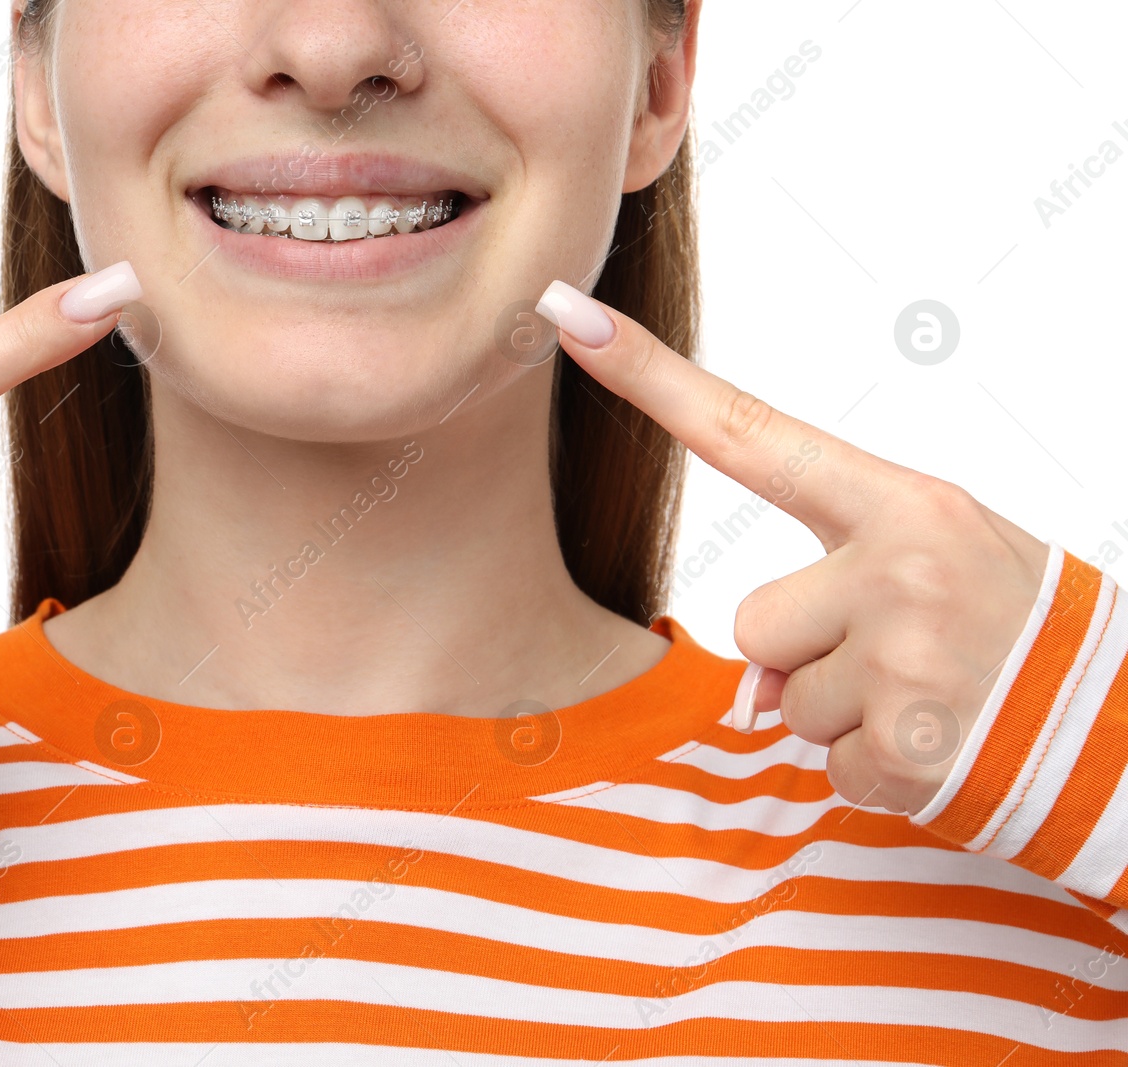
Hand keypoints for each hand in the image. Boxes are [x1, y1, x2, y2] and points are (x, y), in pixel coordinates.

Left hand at [537, 281, 1051, 814]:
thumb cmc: (1020, 633)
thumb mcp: (939, 570)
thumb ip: (832, 594)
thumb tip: (755, 695)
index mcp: (905, 504)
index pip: (751, 431)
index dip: (651, 379)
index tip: (570, 318)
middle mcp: (900, 567)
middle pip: (755, 621)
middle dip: (808, 657)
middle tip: (906, 659)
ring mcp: (904, 658)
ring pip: (784, 700)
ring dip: (844, 717)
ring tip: (934, 701)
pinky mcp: (910, 747)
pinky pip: (828, 766)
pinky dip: (877, 774)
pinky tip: (944, 750)